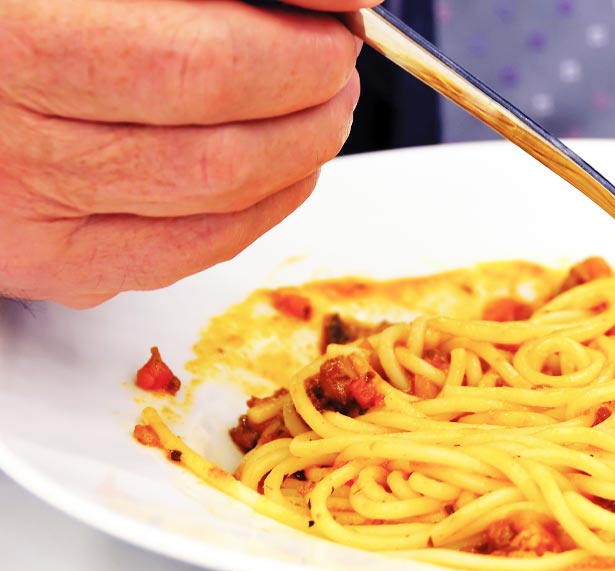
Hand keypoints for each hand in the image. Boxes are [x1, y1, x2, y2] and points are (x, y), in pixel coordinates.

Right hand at [0, 0, 376, 307]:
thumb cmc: (2, 7)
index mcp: (13, 38)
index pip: (201, 62)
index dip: (296, 45)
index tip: (341, 15)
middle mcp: (8, 138)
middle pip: (218, 144)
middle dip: (311, 97)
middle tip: (335, 56)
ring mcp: (23, 213)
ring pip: (212, 206)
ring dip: (299, 153)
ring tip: (319, 102)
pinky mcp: (42, 260)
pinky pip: (180, 254)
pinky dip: (256, 209)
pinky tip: (281, 165)